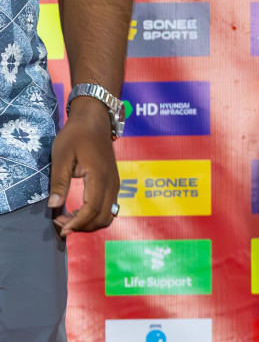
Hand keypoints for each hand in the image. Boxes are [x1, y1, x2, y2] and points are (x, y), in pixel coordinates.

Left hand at [48, 100, 118, 236]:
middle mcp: (112, 182)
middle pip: (103, 216)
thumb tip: (54, 206)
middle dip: (83, 226)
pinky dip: (95, 215)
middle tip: (61, 223)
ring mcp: (115, 182)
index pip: (92, 209)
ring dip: (90, 222)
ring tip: (69, 218)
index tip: (60, 227)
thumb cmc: (76, 136)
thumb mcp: (62, 156)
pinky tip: (78, 211)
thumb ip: (59, 182)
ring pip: (109, 213)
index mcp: (99, 176)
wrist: (95, 119)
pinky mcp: (113, 181)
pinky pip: (109, 206)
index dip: (77, 223)